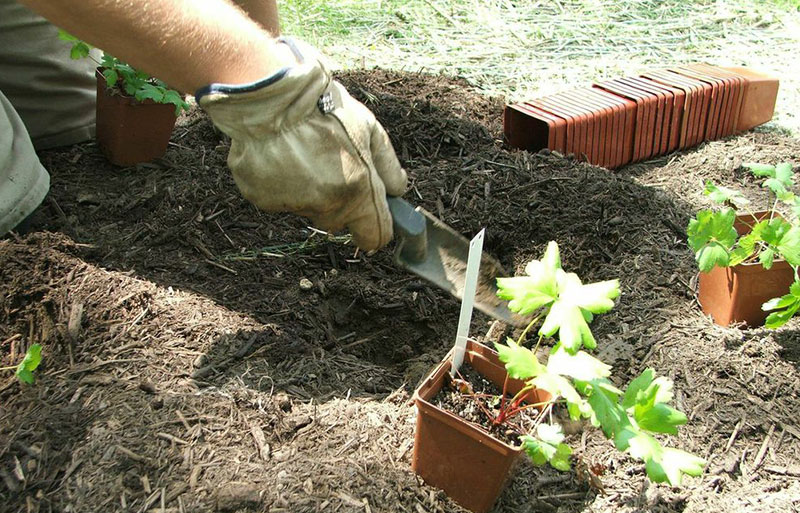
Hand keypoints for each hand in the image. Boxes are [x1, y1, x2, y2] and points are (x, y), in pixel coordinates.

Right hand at [197, 38, 407, 249]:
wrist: (274, 97)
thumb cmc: (324, 108)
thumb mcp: (369, 128)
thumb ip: (388, 165)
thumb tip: (398, 190)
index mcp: (358, 191)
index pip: (374, 236)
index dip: (375, 229)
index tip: (373, 219)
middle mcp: (327, 205)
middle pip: (339, 221)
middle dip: (339, 202)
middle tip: (330, 166)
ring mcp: (293, 205)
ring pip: (308, 209)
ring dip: (309, 191)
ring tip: (302, 154)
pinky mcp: (264, 199)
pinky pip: (279, 199)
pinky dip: (281, 184)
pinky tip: (279, 155)